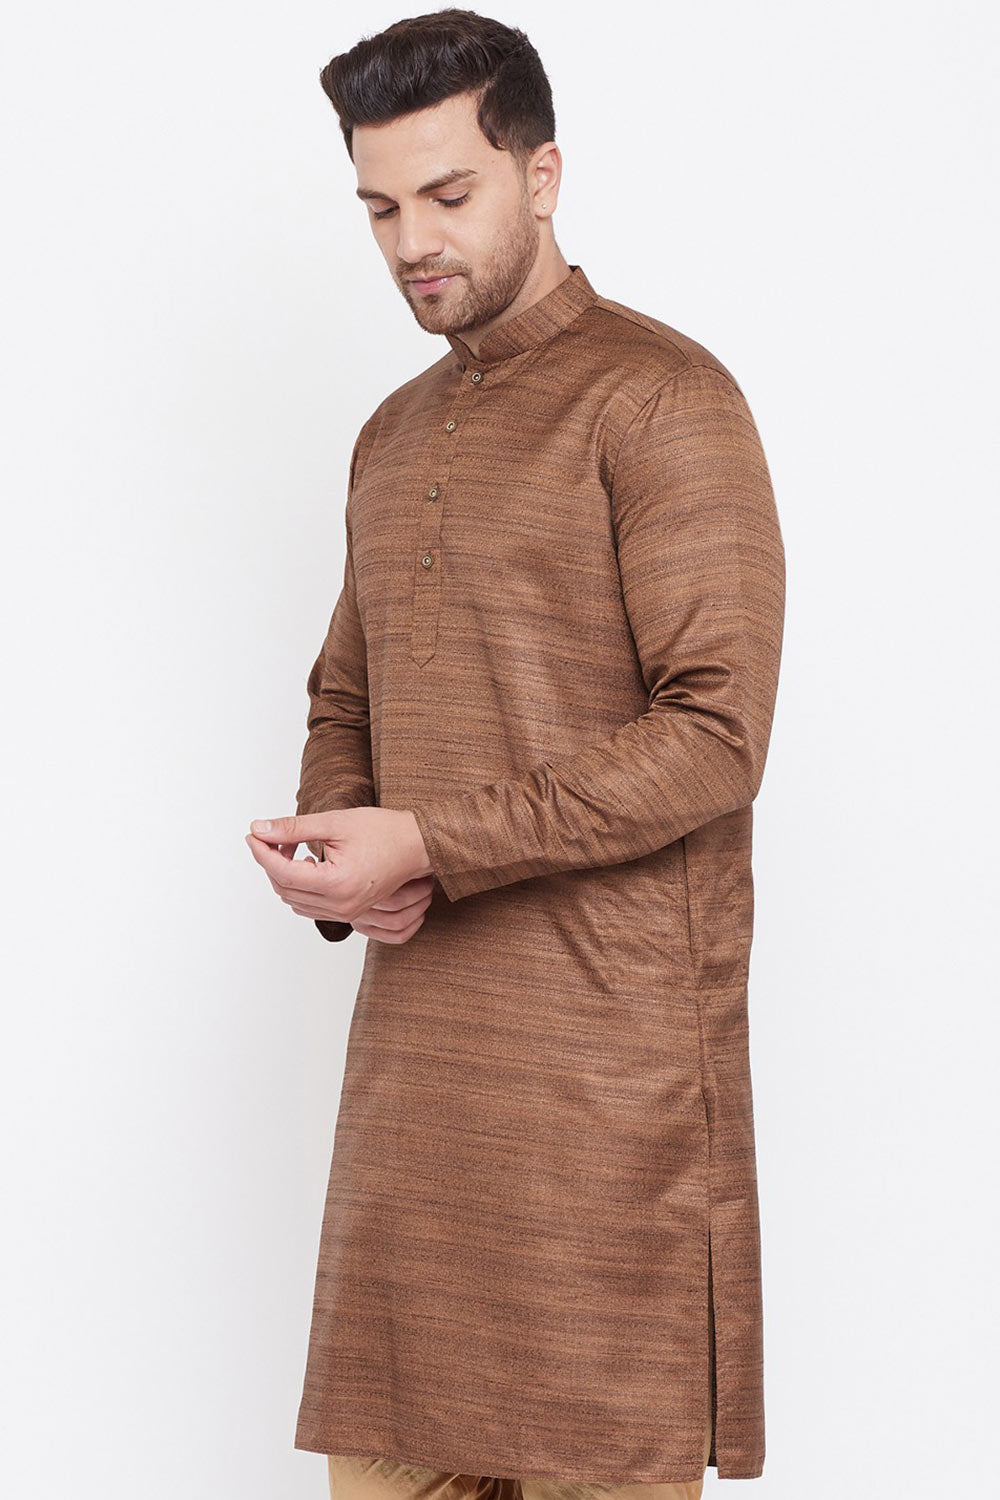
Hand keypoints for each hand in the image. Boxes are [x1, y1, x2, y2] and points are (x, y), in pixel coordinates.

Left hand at [245, 807, 434, 942]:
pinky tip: (307, 863)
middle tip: (271, 836)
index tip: (253, 833)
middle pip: (284, 889)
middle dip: (270, 862)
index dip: (262, 852)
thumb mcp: (335, 822)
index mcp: (337, 884)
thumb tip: (258, 829)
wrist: (418, 846)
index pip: (282, 872)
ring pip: (294, 900)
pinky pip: (310, 906)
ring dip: (283, 874)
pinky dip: (299, 886)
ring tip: (290, 846)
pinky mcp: (350, 912)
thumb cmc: (384, 830)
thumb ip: (294, 828)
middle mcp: (341, 905)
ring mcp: (346, 912)